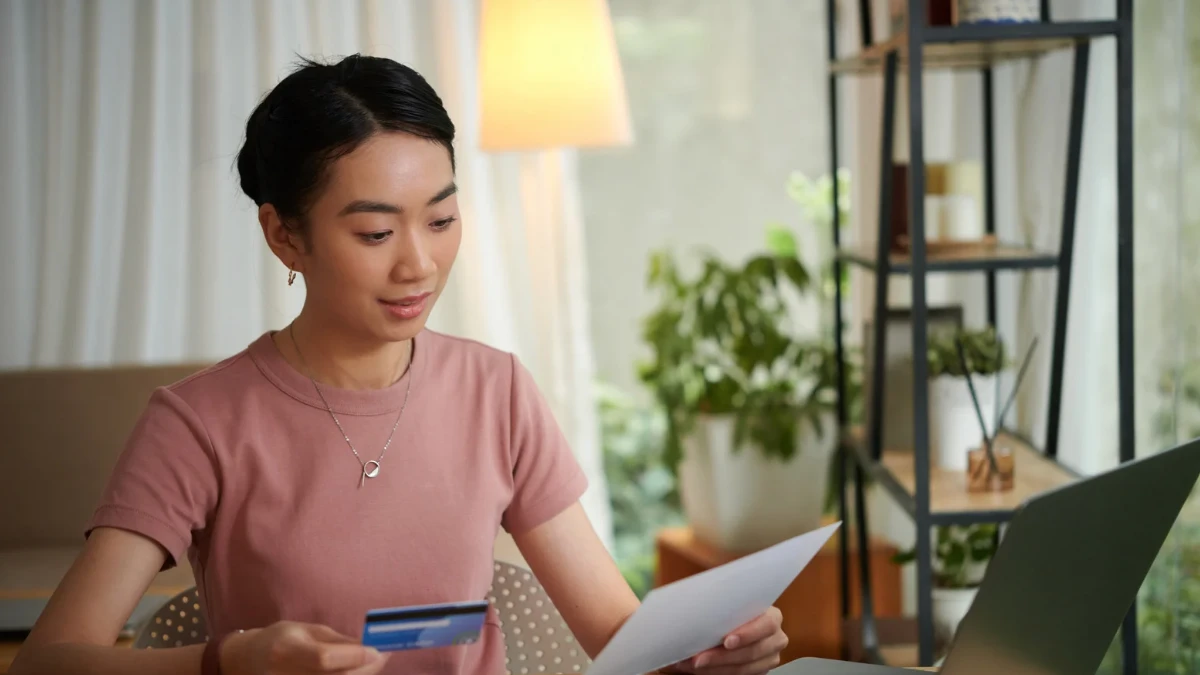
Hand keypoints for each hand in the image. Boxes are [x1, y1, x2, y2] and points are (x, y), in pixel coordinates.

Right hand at [221, 621, 389, 674]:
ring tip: (370, 663)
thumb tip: (374, 645)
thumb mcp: (307, 630)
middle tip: (384, 656)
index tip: (379, 649)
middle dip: (367, 669)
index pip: (324, 659)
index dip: (355, 656)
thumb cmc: (280, 640)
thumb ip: (338, 641)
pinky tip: (356, 672)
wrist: (247, 663)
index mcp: (286, 650)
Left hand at [664, 607, 787, 674]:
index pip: (767, 624)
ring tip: (692, 665)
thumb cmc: (730, 609)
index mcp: (772, 616)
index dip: (747, 634)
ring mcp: (769, 657)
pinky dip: (717, 673)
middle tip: (698, 658)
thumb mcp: (729, 601)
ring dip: (715, 668)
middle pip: (752, 651)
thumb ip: (720, 602)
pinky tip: (701, 669)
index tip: (726, 641)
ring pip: (744, 668)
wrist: (735, 623)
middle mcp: (775, 637)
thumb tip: (690, 605)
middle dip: (722, 657)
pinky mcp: (760, 670)